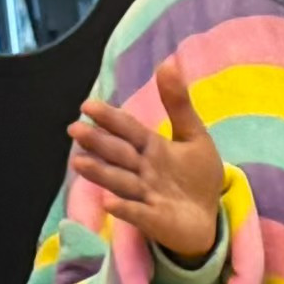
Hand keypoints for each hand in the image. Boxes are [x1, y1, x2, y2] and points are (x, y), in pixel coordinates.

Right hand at [66, 53, 229, 264]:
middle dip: (97, 143)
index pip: (127, 130)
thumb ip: (178, 104)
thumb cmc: (196, 177)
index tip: (87, 106)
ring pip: (120, 181)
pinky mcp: (155, 220)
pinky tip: (109, 203)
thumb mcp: (193, 135)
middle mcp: (143, 171)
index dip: (109, 118)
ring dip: (101, 173)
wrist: (208, 216)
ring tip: (79, 163)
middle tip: (74, 130)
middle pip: (118, 154)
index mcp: (151, 148)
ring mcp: (146, 196)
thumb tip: (167, 62)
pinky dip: (125, 208)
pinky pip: (138, 213)